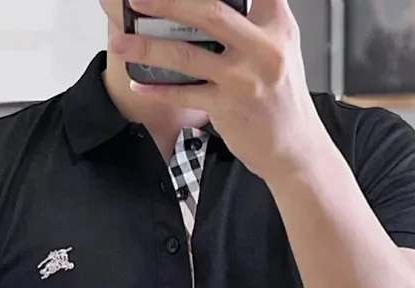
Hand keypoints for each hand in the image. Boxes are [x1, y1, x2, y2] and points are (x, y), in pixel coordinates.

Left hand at [110, 0, 330, 178]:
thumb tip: (206, 8)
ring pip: (188, 56)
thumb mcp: (280, 46)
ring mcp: (244, 79)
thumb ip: (255, 19)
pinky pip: (185, 94)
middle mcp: (263, 48)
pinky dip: (158, 90)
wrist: (294, 147)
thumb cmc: (281, 97)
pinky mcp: (229, 108)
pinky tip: (139, 85)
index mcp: (276, 24)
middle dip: (167, 2)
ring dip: (148, 48)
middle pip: (210, 12)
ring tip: (120, 43)